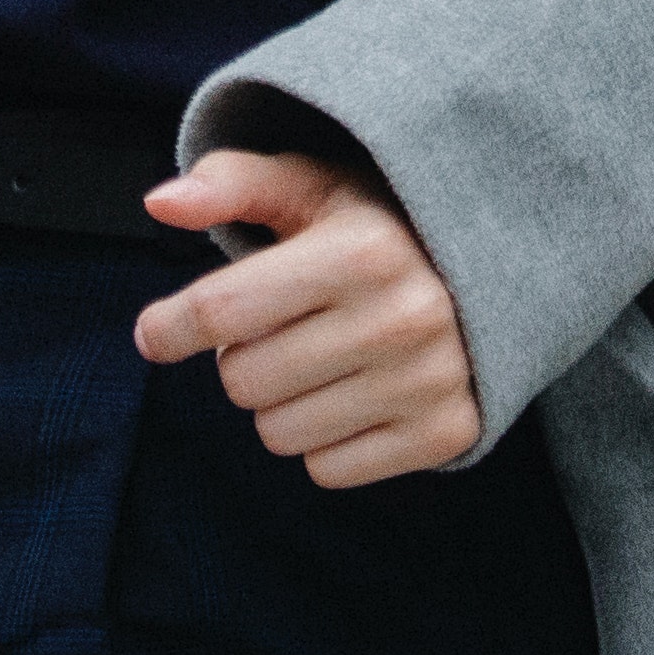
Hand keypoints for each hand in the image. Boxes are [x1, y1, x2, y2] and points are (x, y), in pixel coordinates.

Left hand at [133, 149, 481, 486]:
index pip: (221, 312)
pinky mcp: (445, 434)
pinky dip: (326, 441)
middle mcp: (401, 320)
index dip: (170, 326)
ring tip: (321, 358)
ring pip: (277, 433)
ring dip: (281, 402)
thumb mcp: (310, 184)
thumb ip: (232, 183)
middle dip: (243, 355)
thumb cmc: (380, 223)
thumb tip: (160, 204)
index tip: (155, 333)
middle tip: (283, 327)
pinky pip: (327, 471)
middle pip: (241, 380)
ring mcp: (428, 383)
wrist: (498, 266)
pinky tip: (356, 393)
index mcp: (361, 252)